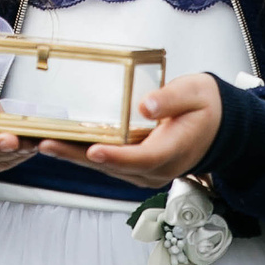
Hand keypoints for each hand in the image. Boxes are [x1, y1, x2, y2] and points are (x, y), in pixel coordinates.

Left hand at [39, 73, 222, 188]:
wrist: (219, 126)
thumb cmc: (207, 107)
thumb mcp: (194, 93)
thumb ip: (170, 99)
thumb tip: (146, 105)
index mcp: (173, 151)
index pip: (140, 157)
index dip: (115, 155)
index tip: (93, 149)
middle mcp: (157, 168)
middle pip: (113, 166)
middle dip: (78, 156)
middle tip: (47, 144)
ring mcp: (146, 171)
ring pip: (106, 167)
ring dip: (75, 157)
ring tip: (45, 143)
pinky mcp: (137, 167)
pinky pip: (108, 163)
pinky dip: (84, 155)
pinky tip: (63, 144)